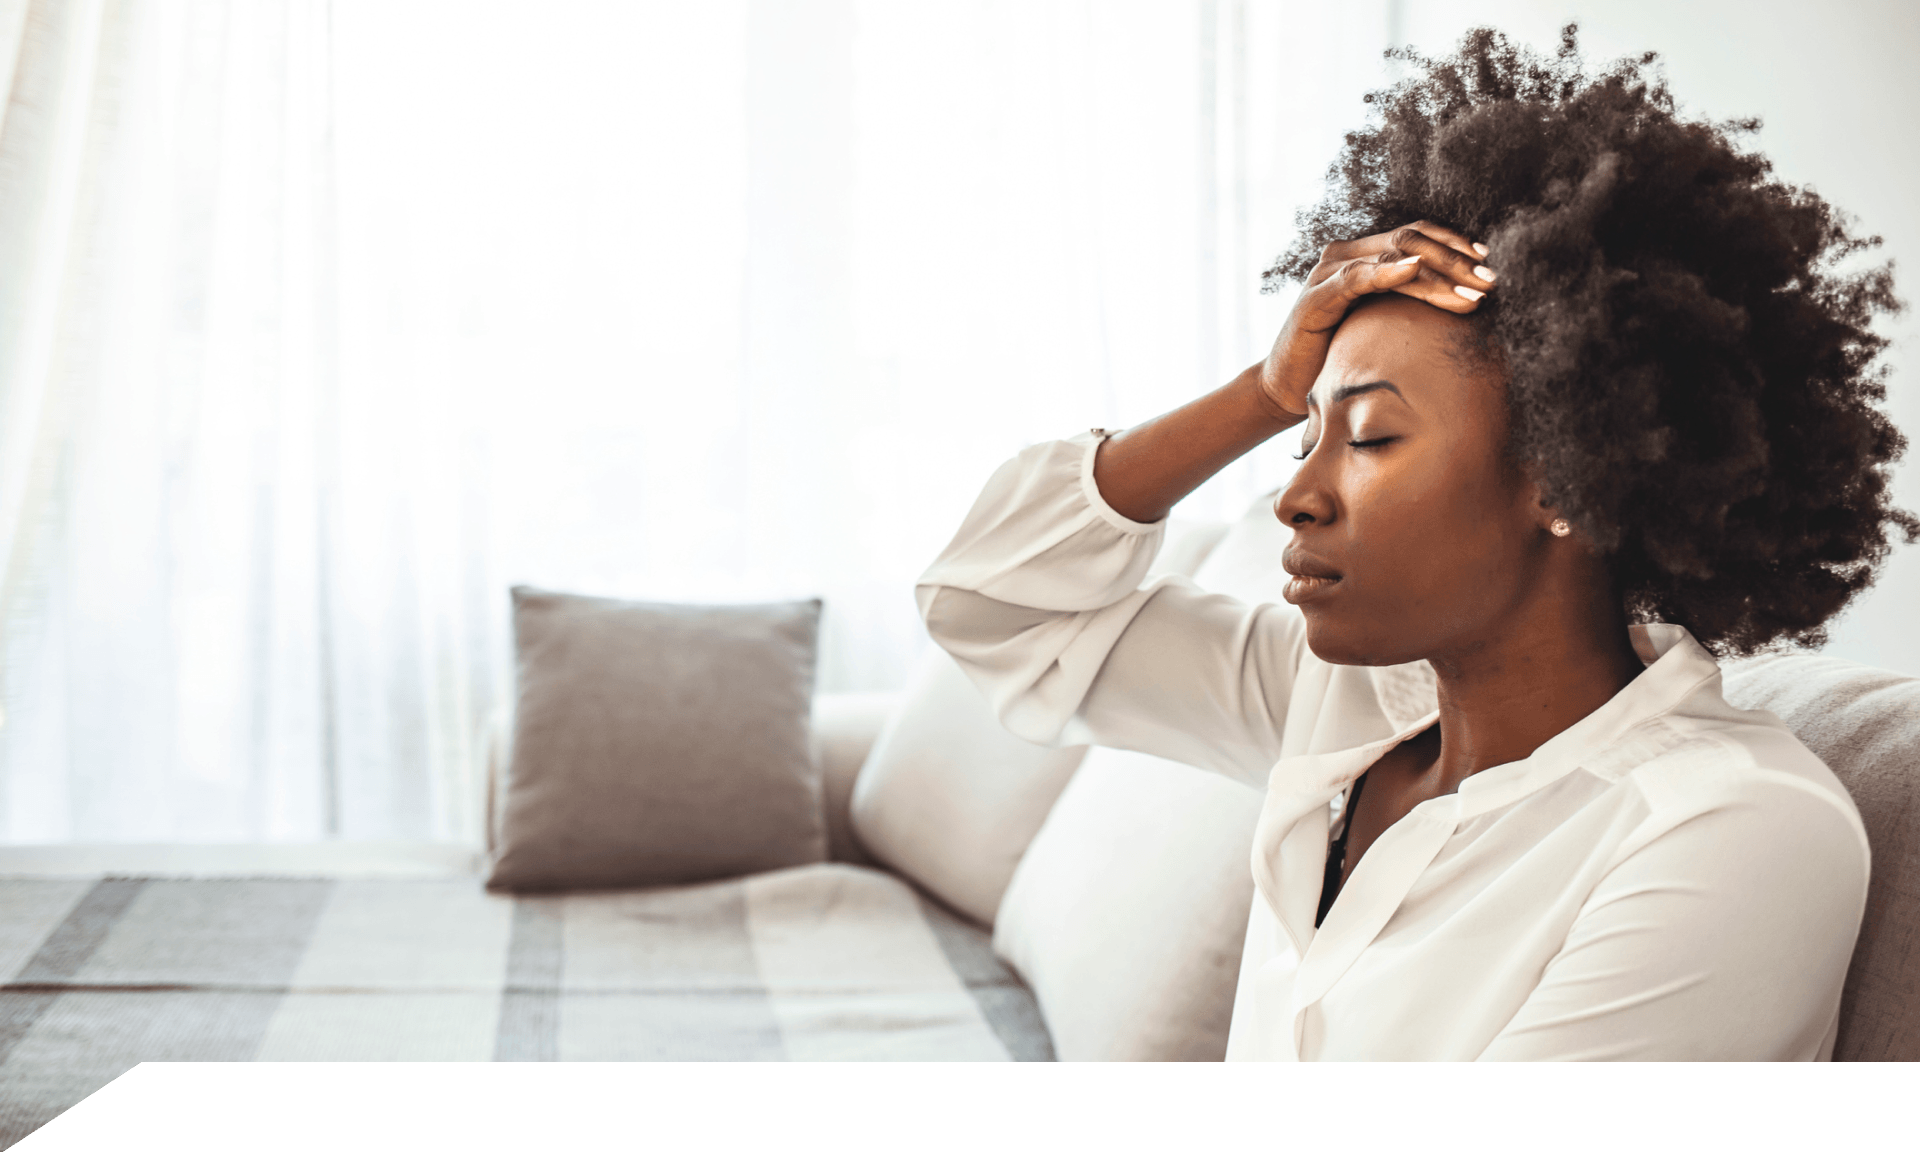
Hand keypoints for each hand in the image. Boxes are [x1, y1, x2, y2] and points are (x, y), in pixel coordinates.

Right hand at [1255, 222, 1493, 418]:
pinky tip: (1416, 273)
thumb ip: (1411, 306)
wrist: (1286, 390)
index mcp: (1362, 255)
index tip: (1490, 264)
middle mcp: (1344, 254)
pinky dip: (1389, 273)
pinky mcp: (1316, 297)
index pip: (1417, 235)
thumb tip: (1469, 303)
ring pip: (1393, 257)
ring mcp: (1328, 272)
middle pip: (1411, 240)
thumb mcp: (1382, 327)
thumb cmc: (1338, 361)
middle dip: (1456, 261)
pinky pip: (1357, 278)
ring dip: (1438, 274)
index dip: (1455, 244)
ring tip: (1471, 293)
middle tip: (1491, 282)